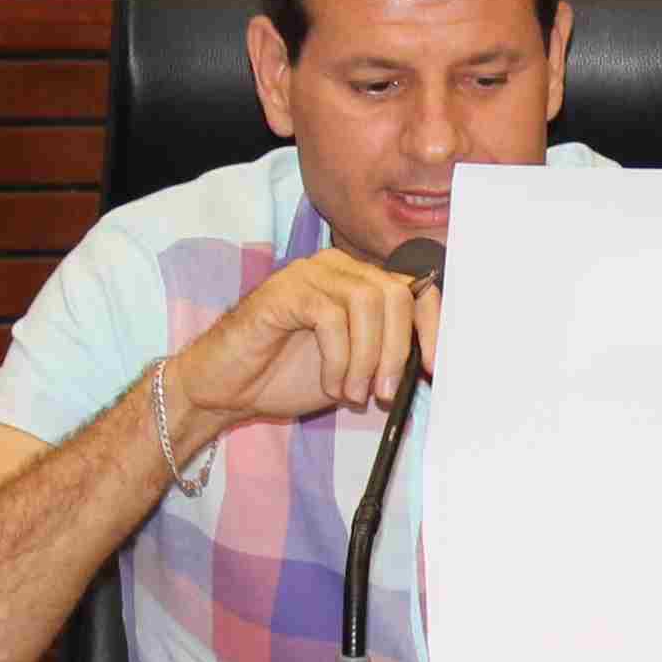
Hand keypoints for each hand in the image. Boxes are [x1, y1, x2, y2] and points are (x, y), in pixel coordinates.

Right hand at [164, 249, 443, 441]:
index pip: (416, 290)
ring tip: (353, 392)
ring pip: (367, 303)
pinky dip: (338, 359)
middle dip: (397, 351)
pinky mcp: (285, 290)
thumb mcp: (355, 368)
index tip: (433, 369)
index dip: (433, 327)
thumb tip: (429, 363)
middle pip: (395, 295)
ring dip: (367, 357)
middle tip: (383, 392)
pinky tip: (329, 383)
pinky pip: (330, 317)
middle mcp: (339, 269)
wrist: (228, 387)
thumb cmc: (287, 375)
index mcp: (360, 282)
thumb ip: (388, 356)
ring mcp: (310, 274)